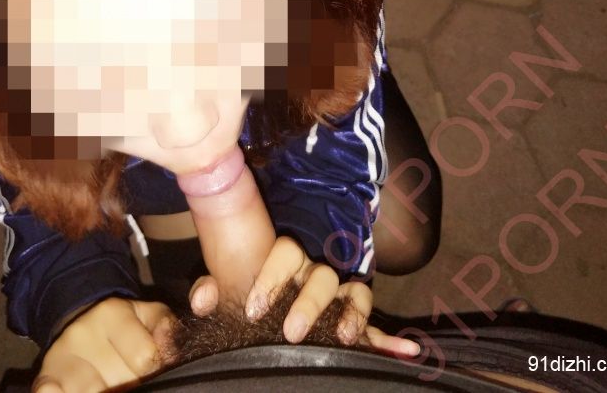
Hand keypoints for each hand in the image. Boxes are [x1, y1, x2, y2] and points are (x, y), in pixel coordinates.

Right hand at [32, 297, 177, 392]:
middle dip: (132, 385)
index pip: (144, 357)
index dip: (154, 370)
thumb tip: (172, 351)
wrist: (78, 324)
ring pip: (91, 391)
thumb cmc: (124, 325)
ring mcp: (60, 357)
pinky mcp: (44, 378)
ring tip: (112, 385)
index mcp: (111, 313)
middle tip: (132, 380)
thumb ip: (166, 327)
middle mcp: (82, 333)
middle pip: (119, 380)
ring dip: (106, 391)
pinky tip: (64, 392)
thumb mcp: (148, 315)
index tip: (151, 370)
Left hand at [188, 235, 419, 357]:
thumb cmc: (250, 299)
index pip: (286, 252)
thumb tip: (200, 299)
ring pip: (351, 293)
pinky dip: (390, 342)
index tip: (254, 307)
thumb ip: (211, 291)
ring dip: (351, 314)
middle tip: (289, 333)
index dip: (271, 277)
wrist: (269, 306)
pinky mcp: (355, 319)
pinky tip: (407, 354)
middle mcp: (316, 273)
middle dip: (308, 302)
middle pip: (321, 276)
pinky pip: (375, 325)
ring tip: (342, 337)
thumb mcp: (228, 293)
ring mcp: (339, 294)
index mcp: (287, 262)